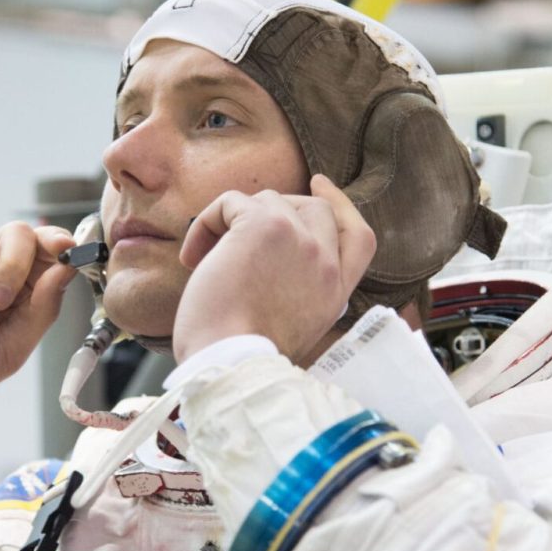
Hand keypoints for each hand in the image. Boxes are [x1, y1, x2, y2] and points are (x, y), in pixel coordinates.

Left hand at [174, 174, 375, 363]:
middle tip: (240, 218)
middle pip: (315, 208)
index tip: (320, 186)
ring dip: (233, 221)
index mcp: (335, 291)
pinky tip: (192, 256)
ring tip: (206, 258)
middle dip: (279, 207)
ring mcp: (300, 241)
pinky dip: (207, 222)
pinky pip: (232, 202)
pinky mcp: (264, 227)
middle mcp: (325, 263)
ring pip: (270, 200)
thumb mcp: (291, 327)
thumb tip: (266, 259)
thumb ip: (297, 289)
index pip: (359, 237)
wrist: (228, 364)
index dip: (341, 205)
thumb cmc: (241, 356)